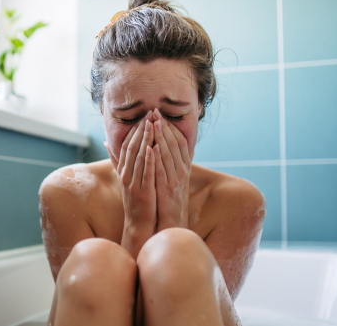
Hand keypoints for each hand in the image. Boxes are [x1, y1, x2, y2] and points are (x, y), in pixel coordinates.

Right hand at [105, 110, 155, 257]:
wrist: (139, 225)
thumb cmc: (136, 200)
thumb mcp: (124, 177)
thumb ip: (116, 160)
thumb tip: (106, 142)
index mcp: (123, 170)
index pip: (126, 145)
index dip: (134, 130)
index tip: (143, 116)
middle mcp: (126, 175)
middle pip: (132, 148)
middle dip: (141, 130)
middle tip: (149, 114)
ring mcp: (133, 183)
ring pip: (138, 157)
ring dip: (145, 140)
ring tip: (152, 124)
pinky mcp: (142, 192)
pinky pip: (145, 173)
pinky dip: (149, 160)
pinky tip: (154, 148)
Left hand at [152, 108, 190, 230]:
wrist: (172, 224)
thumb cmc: (170, 201)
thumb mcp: (173, 179)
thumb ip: (172, 164)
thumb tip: (165, 147)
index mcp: (184, 168)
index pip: (180, 142)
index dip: (171, 127)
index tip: (160, 114)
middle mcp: (182, 172)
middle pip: (175, 145)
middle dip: (165, 127)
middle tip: (155, 112)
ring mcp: (176, 181)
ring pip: (169, 155)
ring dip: (162, 138)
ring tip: (154, 123)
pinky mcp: (168, 190)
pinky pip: (163, 172)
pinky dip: (158, 159)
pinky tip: (153, 148)